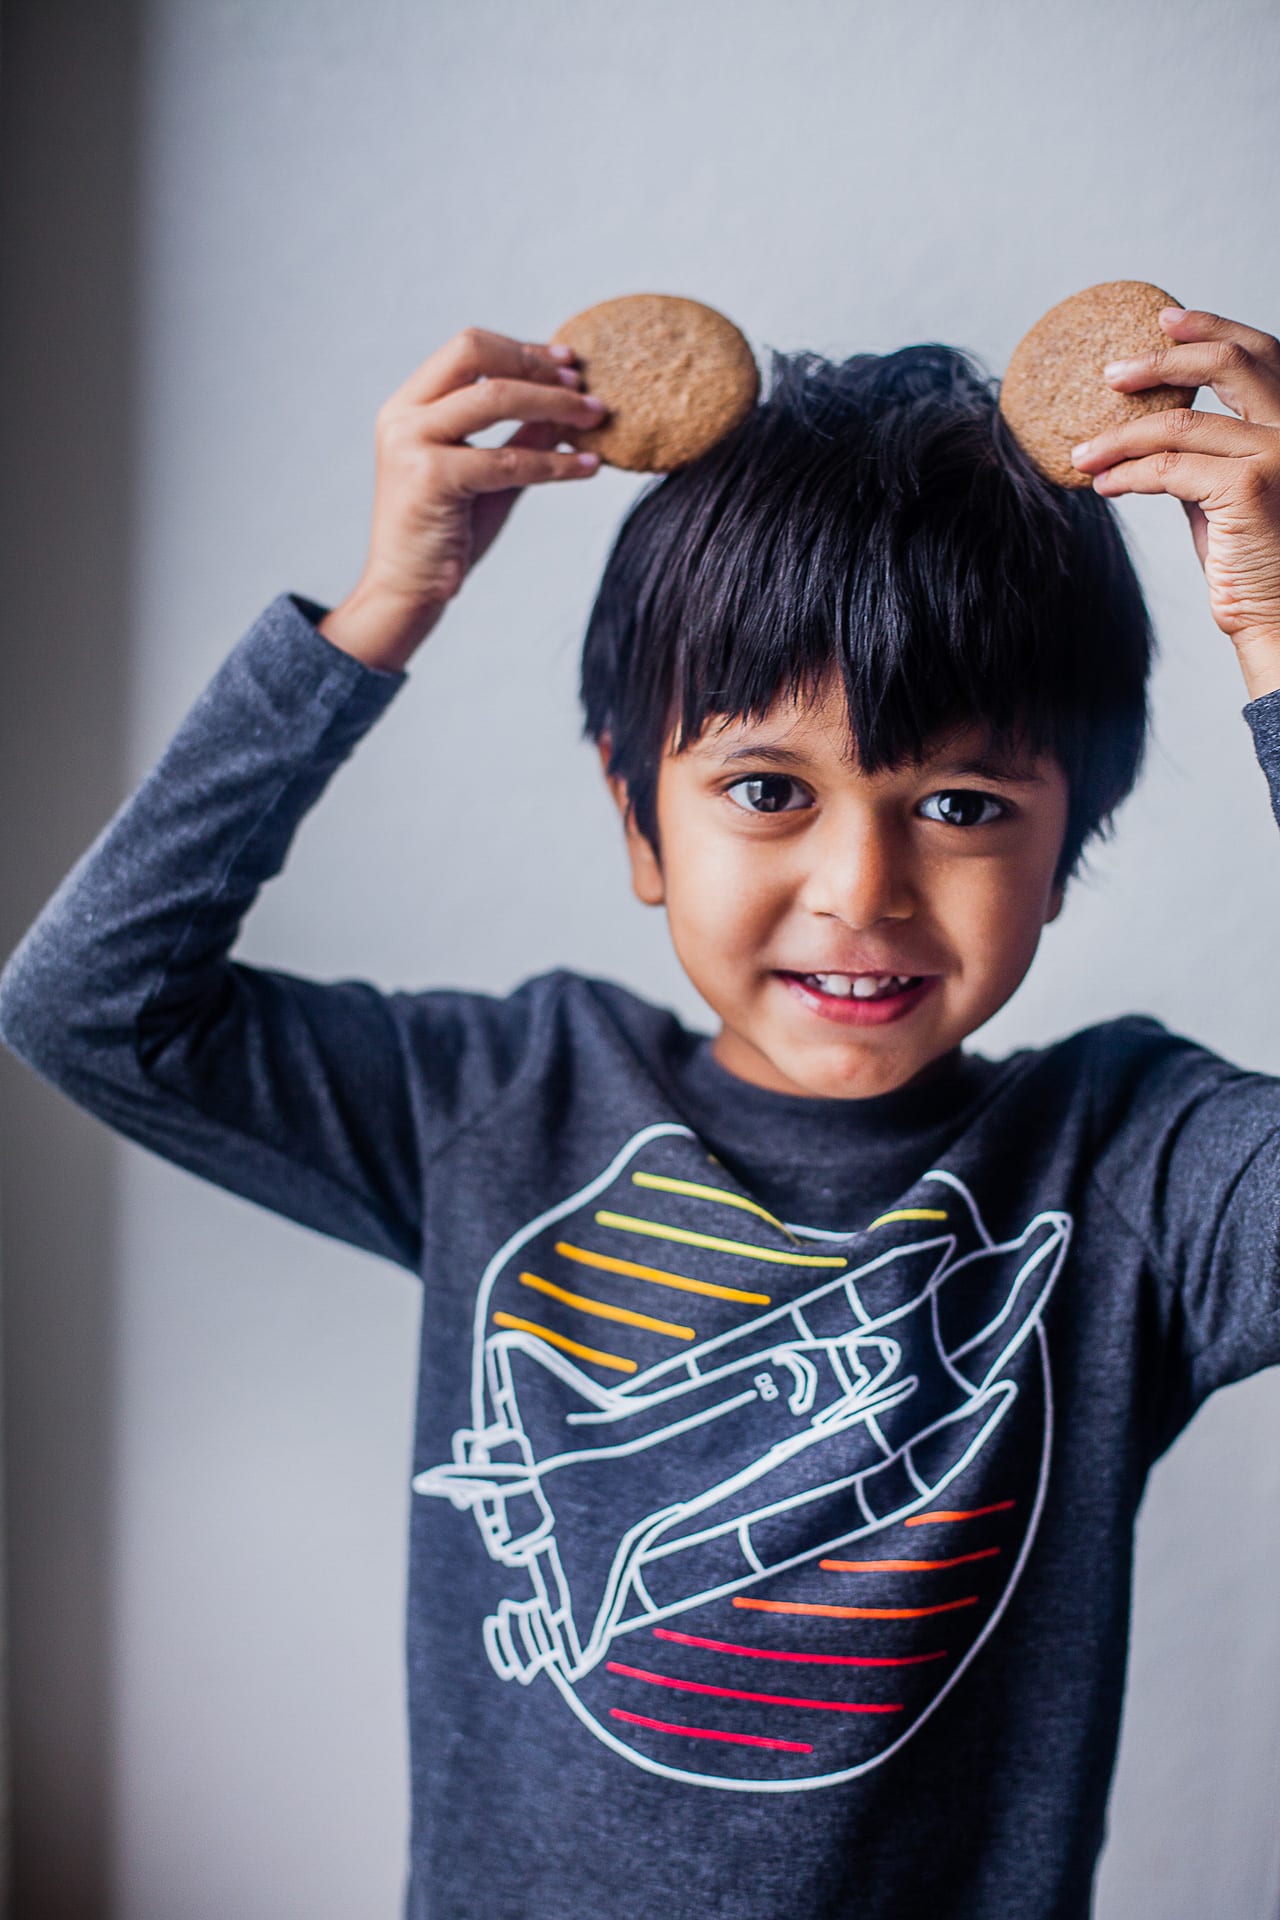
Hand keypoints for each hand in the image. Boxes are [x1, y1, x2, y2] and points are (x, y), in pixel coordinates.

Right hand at [321, 328, 604, 669]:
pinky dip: (556, 462)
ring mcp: (412, 442)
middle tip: (583, 386)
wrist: (407, 593)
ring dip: (554, 404)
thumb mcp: (491, 475)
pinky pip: (508, 459)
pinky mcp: (430, 478)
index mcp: (410, 405)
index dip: (523, 350)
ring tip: (596, 417)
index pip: (468, 348)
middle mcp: (404, 415)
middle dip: (535, 364)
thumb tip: (570, 407)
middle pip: (473, 350)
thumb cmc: (446, 536)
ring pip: (495, 397)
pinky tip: (588, 468)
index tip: (569, 363)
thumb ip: (522, 436)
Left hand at [1069, 307, 1279, 699]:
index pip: (1262, 354)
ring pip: (1180, 423)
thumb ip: (1204, 454)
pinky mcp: (1250, 485)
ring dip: (1120, 436)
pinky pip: (1168, 467)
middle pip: (1229, 364)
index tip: (1165, 321)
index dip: (1214, 328)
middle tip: (1110, 373)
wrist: (1275, 613)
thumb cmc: (1252, 558)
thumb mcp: (1227, 491)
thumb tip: (1153, 430)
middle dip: (1162, 360)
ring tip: (1083, 452)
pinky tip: (1104, 484)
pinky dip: (1127, 472)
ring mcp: (1278, 452)